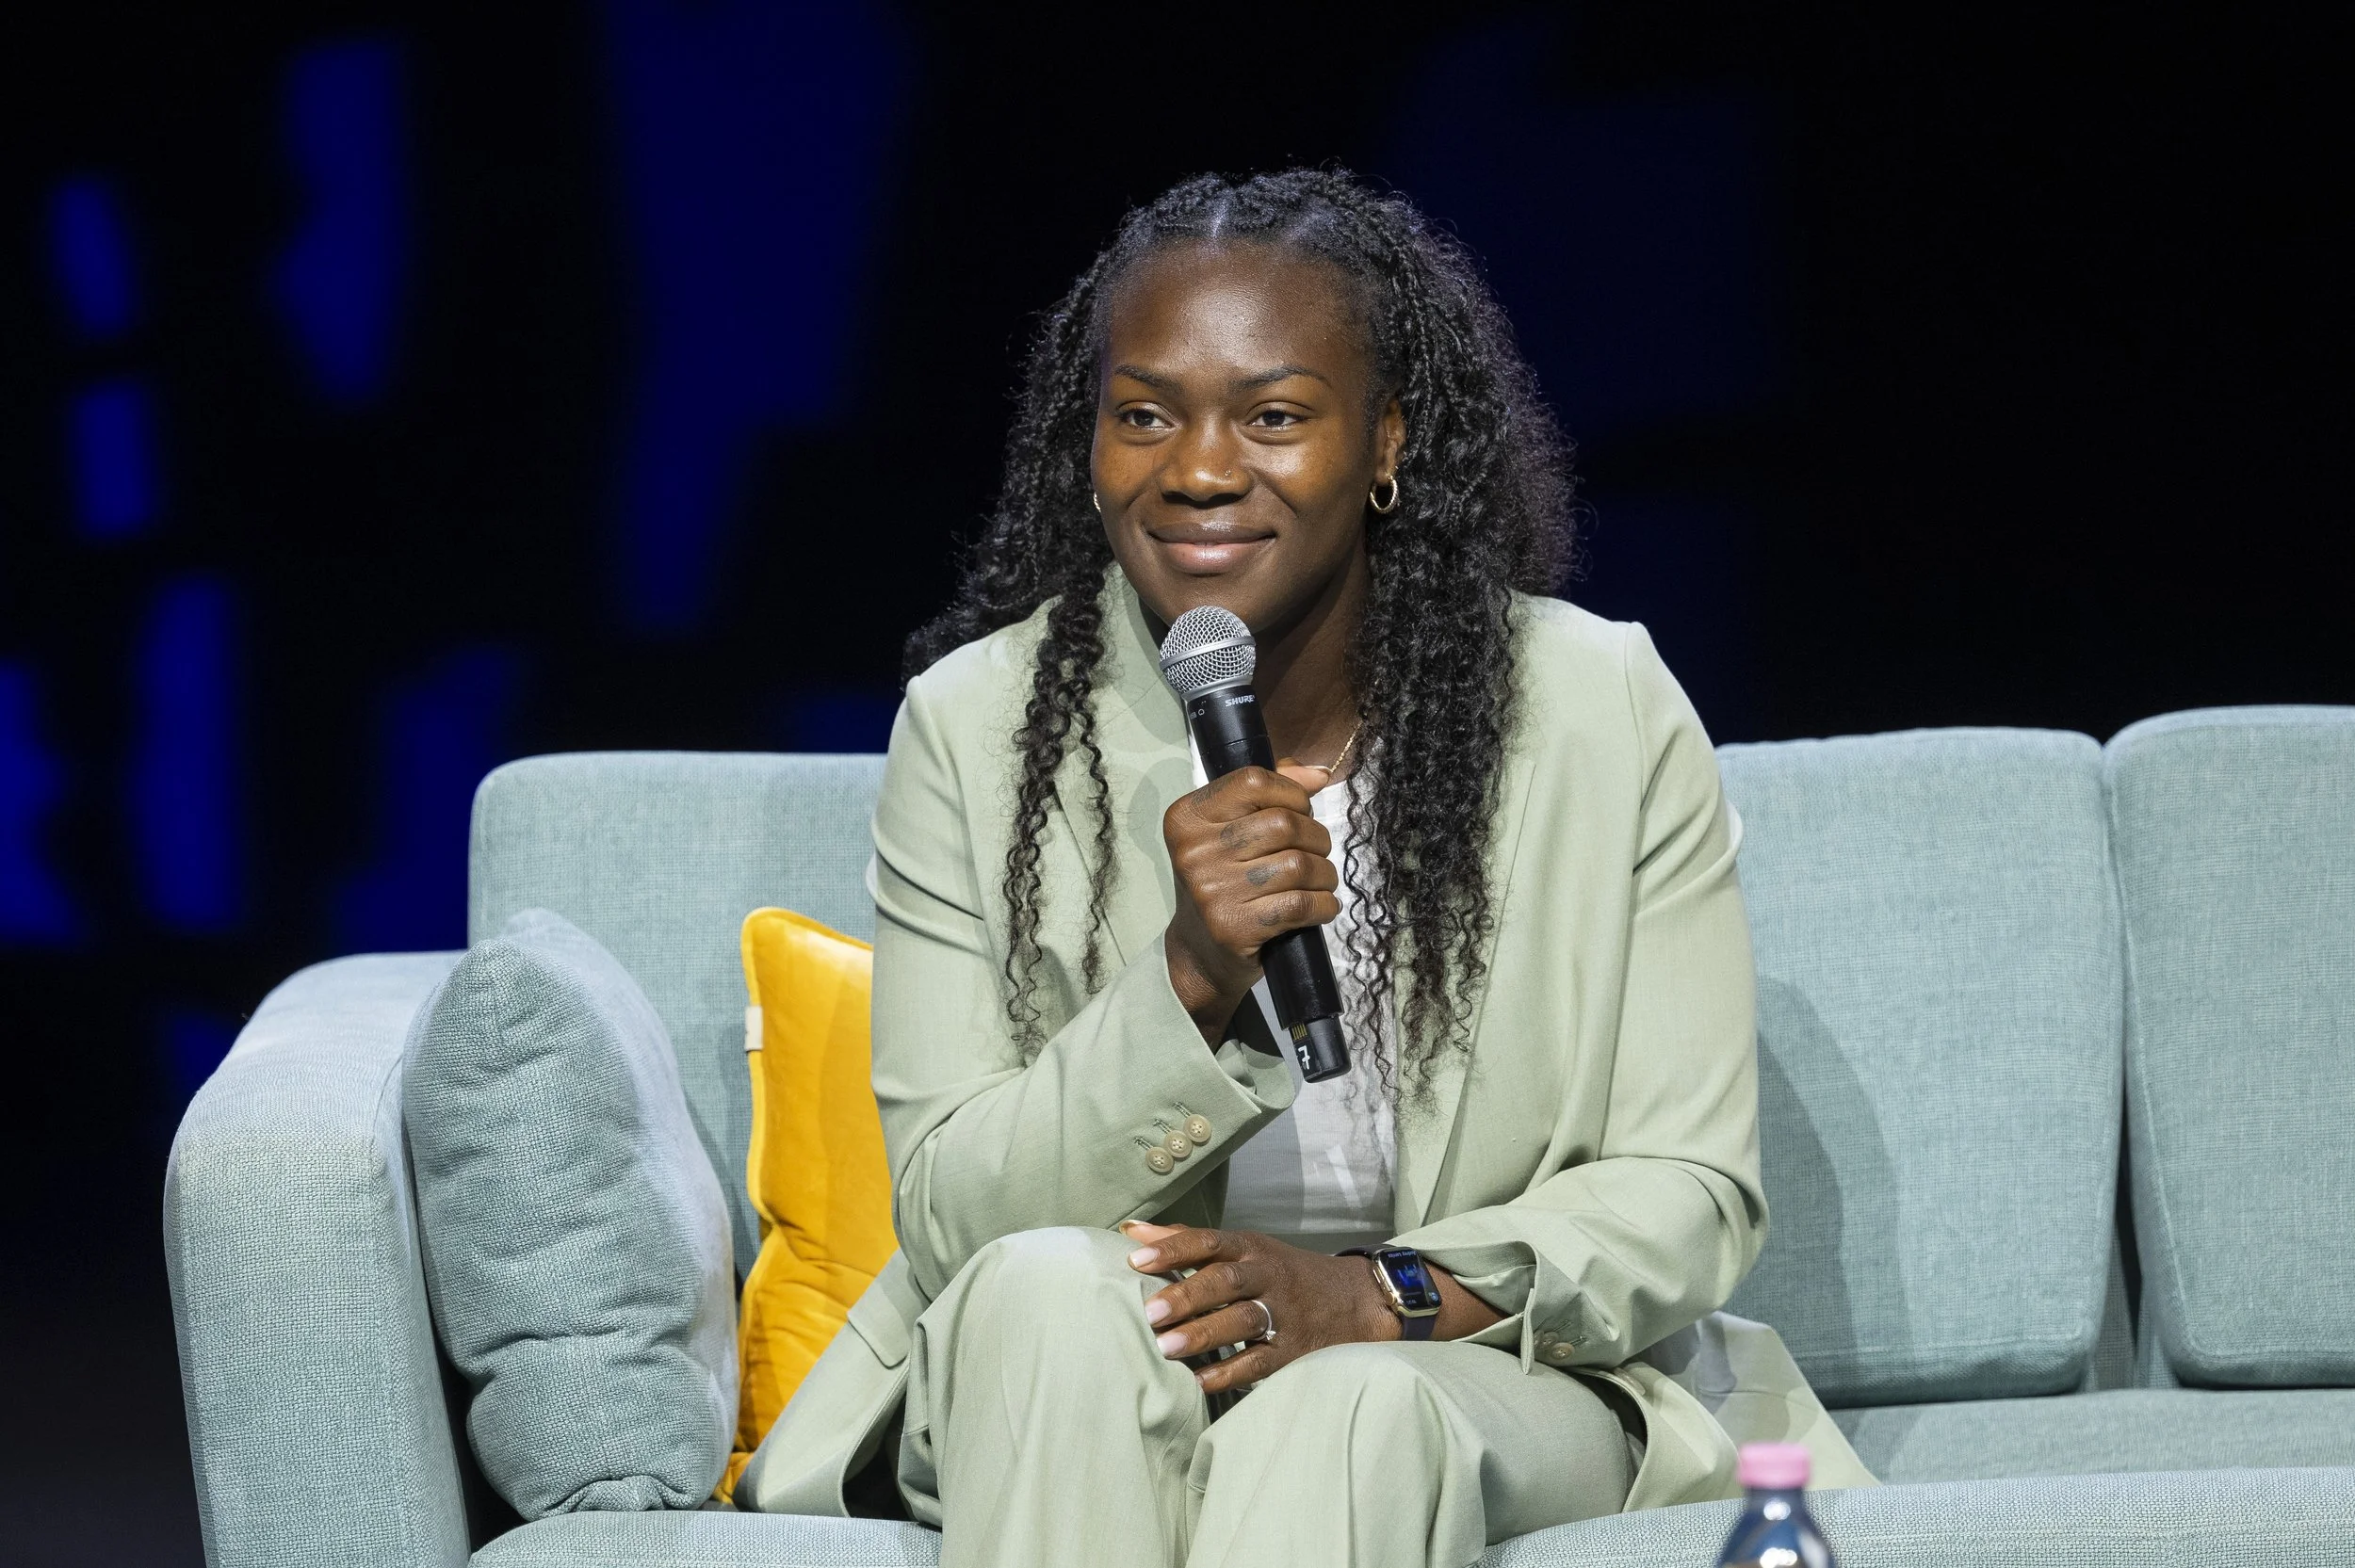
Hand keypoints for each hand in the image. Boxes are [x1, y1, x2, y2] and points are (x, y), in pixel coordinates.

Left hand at [1122, 1222, 1393, 1394]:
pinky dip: (1229, 1372)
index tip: (1135, 1259)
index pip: (1208, 1241)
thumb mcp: (1245, 1247)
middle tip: (1150, 1312)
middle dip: (1187, 1295)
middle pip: (1225, 1280)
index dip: (1172, 1249)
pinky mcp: (1294, 1350)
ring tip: (1166, 1348)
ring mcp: (1284, 1314)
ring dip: (1203, 1334)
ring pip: (1242, 1320)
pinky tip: (1199, 1381)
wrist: (1358, 1300)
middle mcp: (1267, 1276)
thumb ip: (1189, 1241)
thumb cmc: (1283, 1272)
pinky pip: (1260, 1362)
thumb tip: (1131, 1230)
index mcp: (1250, 1248)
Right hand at [1162, 760, 1338, 1039]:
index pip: (1254, 781)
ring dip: (1324, 874)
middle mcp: (1193, 852)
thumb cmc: (1223, 882)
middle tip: (1316, 853)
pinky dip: (1323, 904)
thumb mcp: (1228, 831)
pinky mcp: (1233, 927)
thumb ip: (1268, 793)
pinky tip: (1320, 907)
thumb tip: (1318, 774)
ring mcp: (1211, 891)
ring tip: (1319, 881)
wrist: (1199, 953)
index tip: (1300, 812)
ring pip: (1299, 864)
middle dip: (1316, 837)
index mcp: (1187, 818)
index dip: (1292, 794)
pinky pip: (1300, 904)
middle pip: (1284, 823)